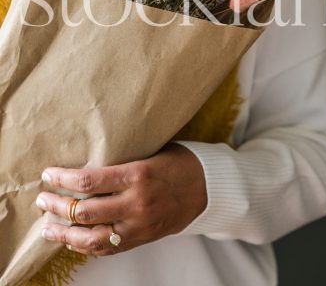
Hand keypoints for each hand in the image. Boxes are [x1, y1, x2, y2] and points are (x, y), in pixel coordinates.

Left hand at [36, 143, 206, 255]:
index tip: (48, 174)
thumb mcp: (151, 152)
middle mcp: (136, 203)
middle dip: (57, 205)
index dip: (63, 178)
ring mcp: (138, 225)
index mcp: (138, 174)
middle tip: (42, 198)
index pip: (89, 180)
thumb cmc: (179, 163)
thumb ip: (123, 160)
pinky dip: (86, 246)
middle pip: (85, 210)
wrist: (208, 189)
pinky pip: (108, 248)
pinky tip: (72, 240)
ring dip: (65, 233)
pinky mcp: (141, 238)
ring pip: (92, 237)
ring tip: (47, 227)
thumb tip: (88, 158)